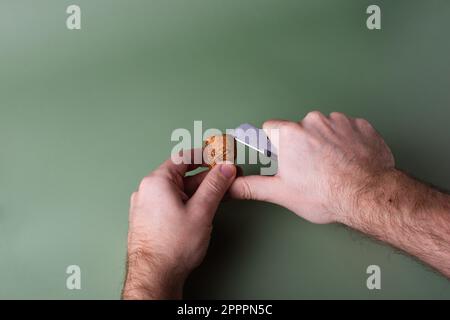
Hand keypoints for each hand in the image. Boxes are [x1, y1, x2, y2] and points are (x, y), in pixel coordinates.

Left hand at [122, 150, 235, 298]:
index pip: (183, 157)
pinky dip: (186, 201)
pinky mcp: (148, 219)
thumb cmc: (171, 247)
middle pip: (180, 175)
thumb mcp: (201, 211)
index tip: (219, 157)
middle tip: (224, 178)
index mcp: (157, 182)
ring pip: (176, 190)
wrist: (155, 275)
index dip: (205, 156)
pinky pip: (169, 202)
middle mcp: (147, 190)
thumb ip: (215, 186)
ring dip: (196, 191)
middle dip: (204, 177)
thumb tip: (225, 169)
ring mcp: (145, 205)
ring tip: (216, 196)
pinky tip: (199, 210)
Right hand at [229, 111, 394, 223]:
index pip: (272, 128)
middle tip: (312, 170)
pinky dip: (347, 142)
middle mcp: (314, 121)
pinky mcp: (361, 125)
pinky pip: (347, 129)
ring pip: (325, 128)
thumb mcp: (281, 193)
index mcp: (290, 134)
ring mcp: (340, 121)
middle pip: (300, 129)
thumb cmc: (326, 194)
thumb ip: (251, 186)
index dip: (276, 145)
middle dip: (303, 146)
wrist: (369, 196)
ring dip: (326, 142)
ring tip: (333, 167)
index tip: (284, 157)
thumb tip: (230, 187)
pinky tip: (349, 160)